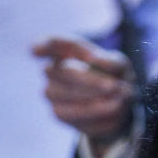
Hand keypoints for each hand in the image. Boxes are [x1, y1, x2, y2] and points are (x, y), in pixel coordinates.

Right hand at [32, 35, 136, 149]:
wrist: (115, 106)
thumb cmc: (114, 78)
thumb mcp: (121, 66)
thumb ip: (112, 62)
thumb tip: (95, 60)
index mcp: (66, 49)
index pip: (53, 43)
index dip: (43, 45)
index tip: (35, 51)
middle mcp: (53, 69)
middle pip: (61, 71)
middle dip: (88, 80)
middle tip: (113, 86)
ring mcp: (51, 91)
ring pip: (63, 94)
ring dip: (92, 98)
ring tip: (117, 101)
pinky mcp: (57, 113)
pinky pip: (72, 114)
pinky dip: (95, 114)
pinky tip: (110, 110)